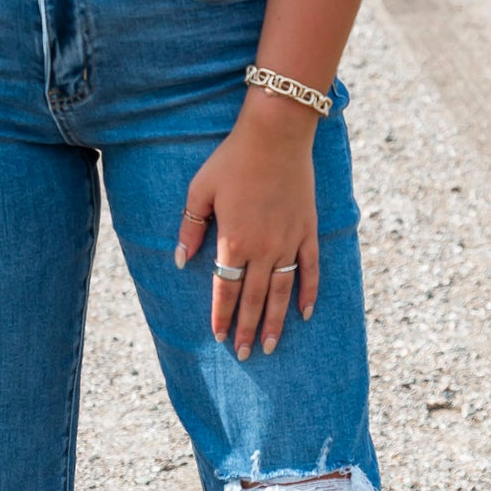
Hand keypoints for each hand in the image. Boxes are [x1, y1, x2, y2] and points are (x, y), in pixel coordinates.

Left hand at [174, 97, 320, 359]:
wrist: (276, 135)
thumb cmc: (232, 160)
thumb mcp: (200, 191)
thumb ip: (190, 228)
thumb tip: (179, 261)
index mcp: (234, 240)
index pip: (226, 288)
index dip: (222, 315)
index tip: (219, 336)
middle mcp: (264, 248)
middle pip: (255, 298)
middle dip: (248, 329)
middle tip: (246, 355)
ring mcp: (289, 241)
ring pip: (282, 292)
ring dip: (277, 322)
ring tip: (271, 346)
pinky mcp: (308, 230)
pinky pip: (311, 269)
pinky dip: (309, 293)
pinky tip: (305, 313)